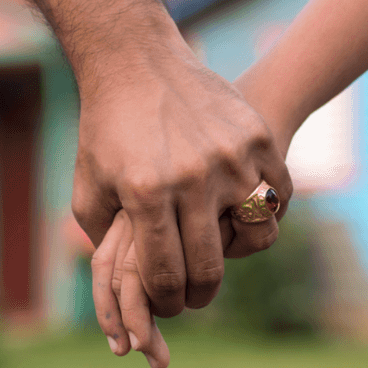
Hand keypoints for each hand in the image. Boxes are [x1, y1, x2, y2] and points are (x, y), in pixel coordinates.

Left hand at [72, 40, 291, 319]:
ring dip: (237, 247)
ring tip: (219, 246)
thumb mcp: (90, 189)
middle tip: (194, 296)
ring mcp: (230, 155)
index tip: (169, 305)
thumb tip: (128, 292)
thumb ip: (104, 245)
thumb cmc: (106, 131)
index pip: (165, 274)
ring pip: (254, 234)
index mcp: (146, 193)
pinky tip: (243, 210)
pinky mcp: (257, 137)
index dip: (167, 303)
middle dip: (199, 294)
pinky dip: (267, 210)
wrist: (136, 62)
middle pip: (208, 266)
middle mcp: (192, 176)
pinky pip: (278, 194)